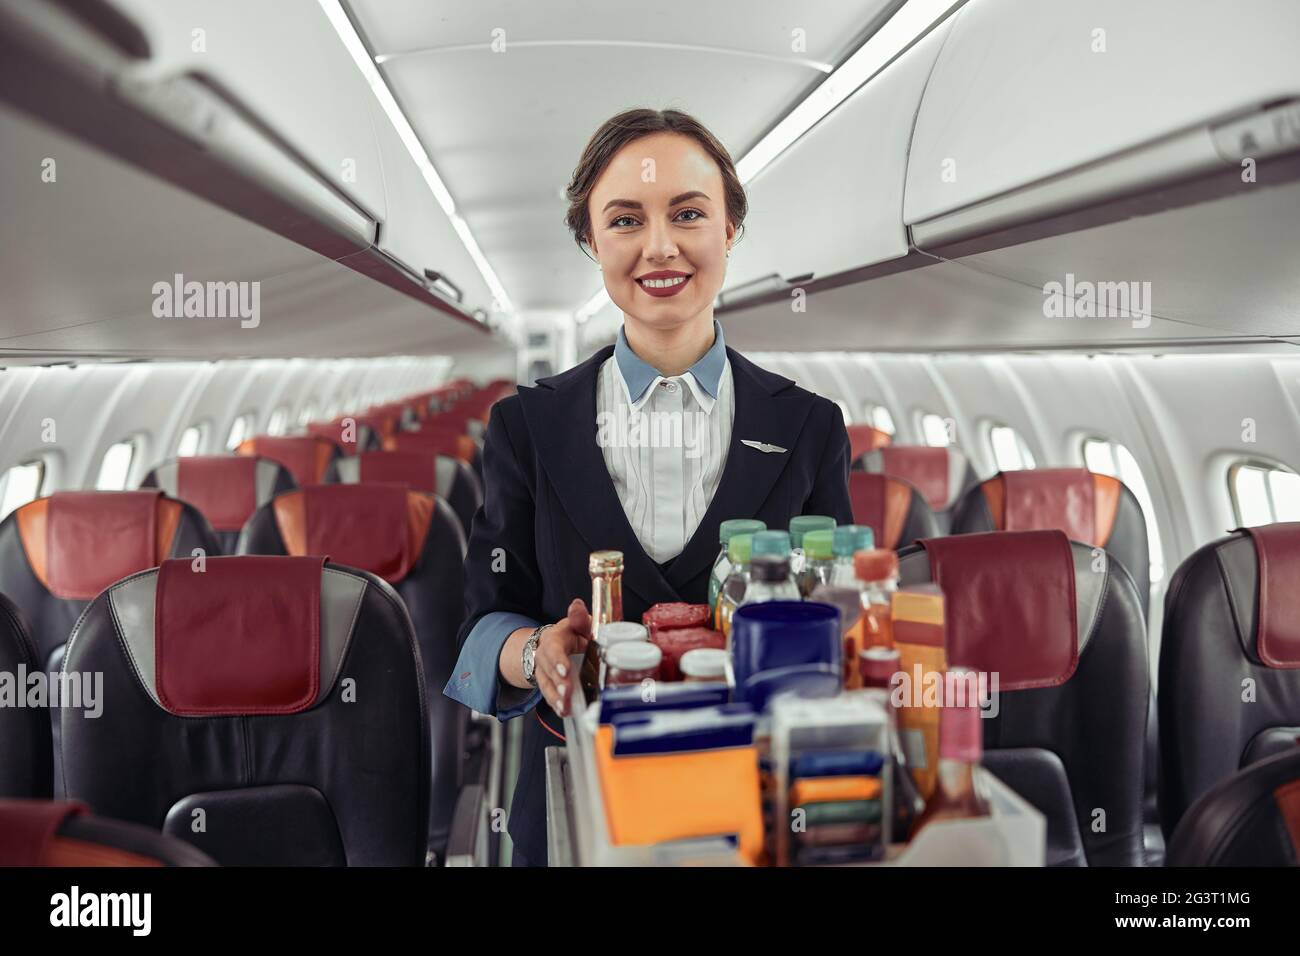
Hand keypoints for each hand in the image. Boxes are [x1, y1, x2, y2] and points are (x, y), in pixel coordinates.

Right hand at [535, 598, 592, 717]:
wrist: (553, 646)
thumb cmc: (570, 635)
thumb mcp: (576, 624)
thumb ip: (578, 618)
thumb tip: (577, 605)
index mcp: (554, 639)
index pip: (553, 649)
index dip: (558, 661)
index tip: (565, 670)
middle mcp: (544, 657)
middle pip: (548, 671)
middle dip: (558, 683)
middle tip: (567, 692)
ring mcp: (543, 673)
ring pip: (546, 686)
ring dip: (556, 698)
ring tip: (565, 707)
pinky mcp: (547, 685)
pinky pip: (549, 696)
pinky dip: (556, 705)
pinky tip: (564, 712)